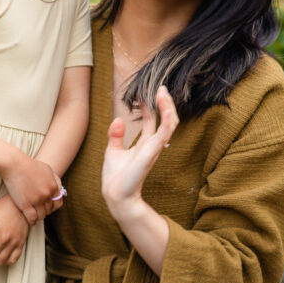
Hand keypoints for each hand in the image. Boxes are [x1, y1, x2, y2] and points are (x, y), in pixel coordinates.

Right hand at [2, 151, 62, 225]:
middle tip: (39, 211)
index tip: (48, 207)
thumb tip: (60, 190)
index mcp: (53, 186)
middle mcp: (47, 194)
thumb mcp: (47, 169)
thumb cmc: (30, 165)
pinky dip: (32, 221)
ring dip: (39, 217)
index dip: (53, 206)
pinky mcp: (25, 204)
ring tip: (35, 216)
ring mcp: (36, 200)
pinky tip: (30, 221)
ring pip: (42, 215)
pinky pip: (32, 218)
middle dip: (45, 211)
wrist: (14, 164)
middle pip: (49, 210)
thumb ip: (55, 180)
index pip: (58, 203)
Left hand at [102, 86, 178, 218]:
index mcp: (144, 145)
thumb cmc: (115, 178)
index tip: (144, 92)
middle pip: (165, 120)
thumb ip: (116, 135)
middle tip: (160, 88)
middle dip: (164, 103)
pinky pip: (165, 132)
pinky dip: (167, 118)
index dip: (149, 106)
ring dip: (168, 107)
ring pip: (170, 123)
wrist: (115, 195)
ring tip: (163, 92)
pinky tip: (165, 106)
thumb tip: (118, 119)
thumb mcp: (113, 151)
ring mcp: (154, 148)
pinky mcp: (153, 151)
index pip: (151, 121)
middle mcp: (152, 145)